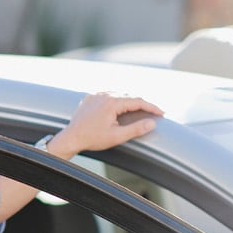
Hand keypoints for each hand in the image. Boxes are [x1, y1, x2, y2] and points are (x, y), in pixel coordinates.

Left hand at [49, 92, 163, 155]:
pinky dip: (117, 99)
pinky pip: (107, 95)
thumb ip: (136, 129)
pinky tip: (121, 106)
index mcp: (112, 102)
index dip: (152, 107)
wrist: (71, 137)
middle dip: (142, 103)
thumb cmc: (92, 138)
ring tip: (140, 109)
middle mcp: (104, 95)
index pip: (137, 101)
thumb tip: (152, 123)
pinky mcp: (90, 98)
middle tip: (153, 112)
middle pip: (129, 96)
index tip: (161, 113)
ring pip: (118, 94)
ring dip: (130, 100)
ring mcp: (96, 95)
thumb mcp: (116, 136)